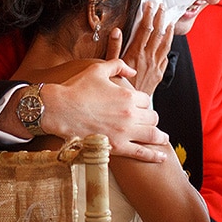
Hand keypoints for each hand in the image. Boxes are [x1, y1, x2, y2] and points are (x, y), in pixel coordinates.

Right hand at [32, 60, 168, 163]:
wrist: (58, 110)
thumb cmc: (76, 89)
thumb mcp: (98, 69)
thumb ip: (118, 65)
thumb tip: (133, 71)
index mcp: (127, 95)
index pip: (146, 100)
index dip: (142, 102)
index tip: (138, 105)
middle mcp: (129, 114)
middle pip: (152, 117)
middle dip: (150, 118)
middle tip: (147, 121)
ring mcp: (124, 132)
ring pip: (152, 135)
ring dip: (159, 136)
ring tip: (163, 138)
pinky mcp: (116, 147)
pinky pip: (141, 153)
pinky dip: (154, 155)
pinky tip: (161, 156)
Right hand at [111, 2, 173, 96]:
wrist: (127, 107)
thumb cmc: (116, 87)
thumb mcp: (109, 66)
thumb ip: (114, 48)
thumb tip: (117, 31)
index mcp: (136, 53)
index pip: (145, 29)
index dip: (149, 15)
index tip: (150, 4)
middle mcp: (148, 59)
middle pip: (158, 33)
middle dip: (161, 17)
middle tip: (163, 6)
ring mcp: (156, 67)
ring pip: (165, 45)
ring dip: (169, 31)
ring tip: (171, 20)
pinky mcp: (159, 75)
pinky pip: (166, 58)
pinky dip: (168, 47)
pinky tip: (168, 43)